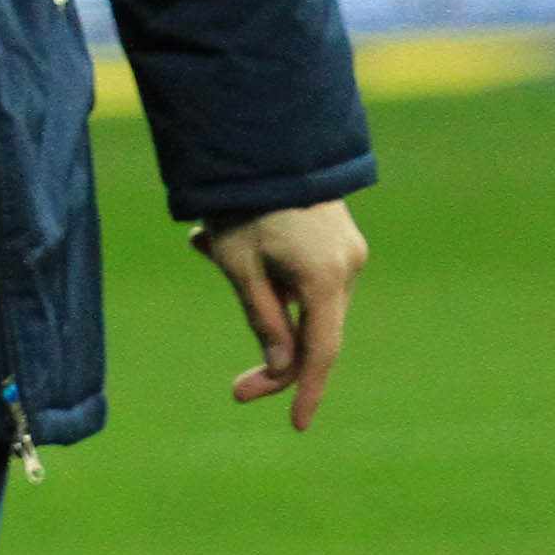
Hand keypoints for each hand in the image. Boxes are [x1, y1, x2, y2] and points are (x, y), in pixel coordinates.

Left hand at [196, 198, 365, 430]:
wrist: (261, 128)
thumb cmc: (242, 199)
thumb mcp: (239, 264)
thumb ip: (263, 320)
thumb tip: (281, 366)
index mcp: (325, 276)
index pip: (321, 351)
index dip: (307, 391)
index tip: (298, 427)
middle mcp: (348, 264)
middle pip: (313, 330)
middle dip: (269, 345)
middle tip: (236, 387)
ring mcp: (347, 247)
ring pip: (304, 299)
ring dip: (257, 292)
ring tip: (205, 242)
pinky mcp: (337, 233)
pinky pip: (306, 273)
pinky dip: (270, 272)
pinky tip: (221, 235)